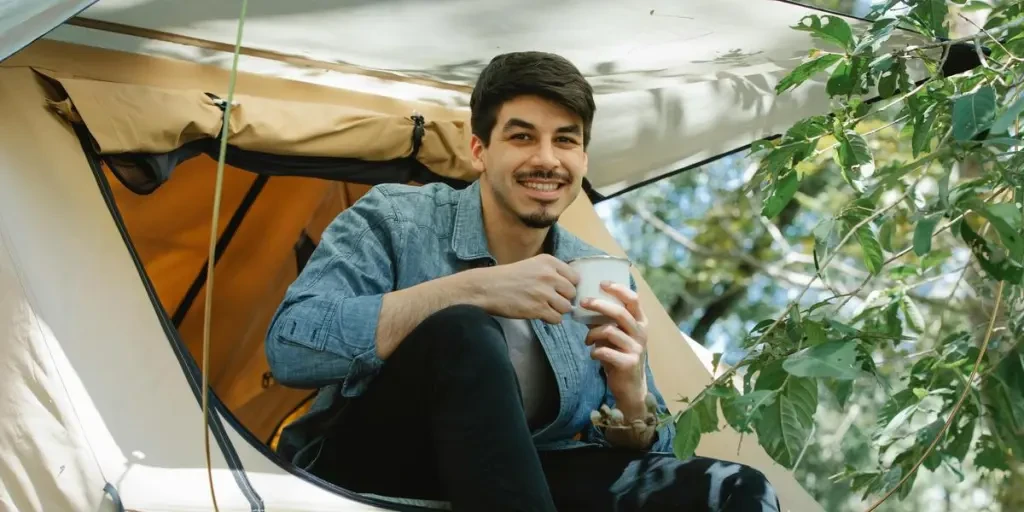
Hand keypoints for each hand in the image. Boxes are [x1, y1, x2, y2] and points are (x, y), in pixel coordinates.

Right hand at [471, 254, 579, 323]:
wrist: (486, 288)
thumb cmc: (506, 277)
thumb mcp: (531, 265)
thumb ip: (550, 272)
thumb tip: (567, 287)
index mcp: (549, 262)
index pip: (574, 277)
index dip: (568, 285)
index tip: (559, 289)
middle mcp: (550, 275)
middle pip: (572, 293)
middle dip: (563, 298)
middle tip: (551, 300)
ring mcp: (545, 293)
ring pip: (566, 307)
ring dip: (557, 310)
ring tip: (544, 308)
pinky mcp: (538, 309)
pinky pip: (557, 319)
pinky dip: (550, 319)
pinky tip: (540, 315)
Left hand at [581, 281, 649, 420]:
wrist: (630, 387)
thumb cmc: (620, 356)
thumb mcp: (617, 336)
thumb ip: (606, 321)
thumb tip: (585, 304)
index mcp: (640, 322)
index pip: (633, 299)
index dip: (618, 289)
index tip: (602, 283)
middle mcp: (641, 333)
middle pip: (620, 312)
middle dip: (599, 305)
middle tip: (583, 302)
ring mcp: (636, 348)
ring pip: (609, 331)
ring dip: (593, 333)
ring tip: (587, 340)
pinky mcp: (628, 363)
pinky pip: (605, 351)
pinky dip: (595, 351)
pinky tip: (593, 354)